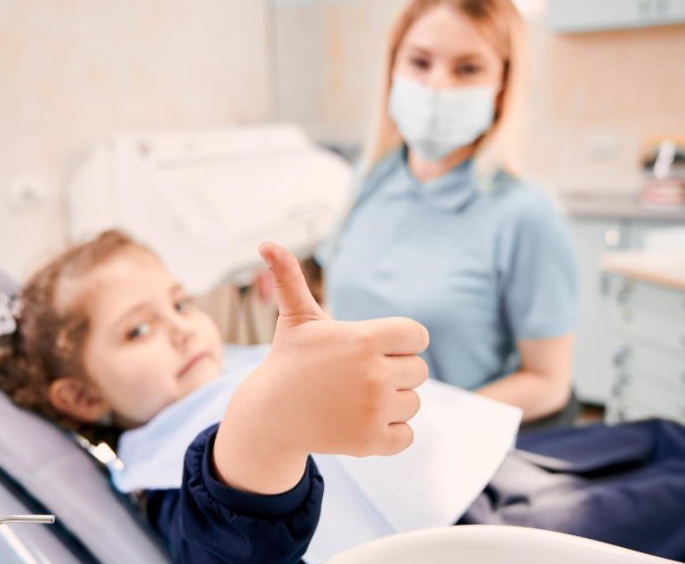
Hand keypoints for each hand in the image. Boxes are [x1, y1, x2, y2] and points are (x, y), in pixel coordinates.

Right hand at [214, 242, 428, 493]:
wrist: (271, 415)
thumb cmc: (290, 360)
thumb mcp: (295, 318)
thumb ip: (291, 278)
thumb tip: (266, 243)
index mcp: (364, 339)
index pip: (418, 336)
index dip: (399, 342)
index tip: (373, 348)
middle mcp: (373, 374)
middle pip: (419, 371)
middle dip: (394, 372)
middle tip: (358, 376)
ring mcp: (374, 410)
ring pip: (413, 403)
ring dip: (392, 402)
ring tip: (356, 399)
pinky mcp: (372, 442)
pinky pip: (406, 435)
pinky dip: (390, 432)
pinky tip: (361, 421)